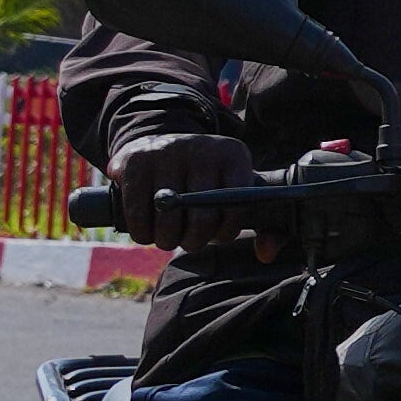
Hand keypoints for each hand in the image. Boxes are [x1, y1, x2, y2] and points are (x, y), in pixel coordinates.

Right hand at [92, 133, 262, 231]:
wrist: (162, 145)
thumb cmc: (208, 181)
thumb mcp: (237, 193)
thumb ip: (264, 227)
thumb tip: (266, 255)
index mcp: (233, 155)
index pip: (236, 205)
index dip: (225, 231)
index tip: (217, 236)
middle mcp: (201, 148)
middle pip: (201, 216)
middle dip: (194, 241)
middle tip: (190, 242)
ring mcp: (167, 152)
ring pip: (168, 218)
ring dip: (166, 240)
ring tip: (168, 238)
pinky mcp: (135, 161)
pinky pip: (137, 211)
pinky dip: (142, 232)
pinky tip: (147, 233)